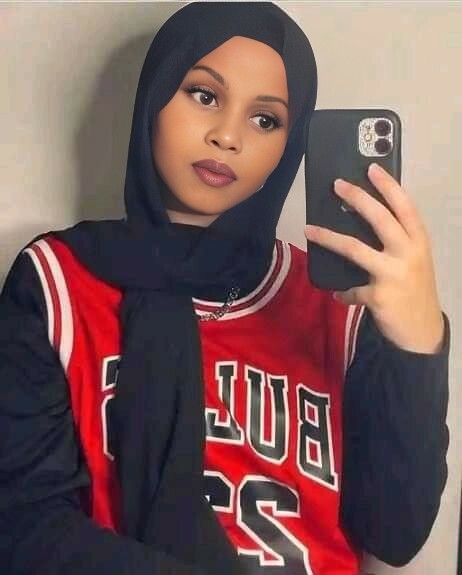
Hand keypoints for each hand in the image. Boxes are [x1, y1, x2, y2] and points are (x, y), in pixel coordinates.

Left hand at [304, 162, 444, 353]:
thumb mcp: (414, 262)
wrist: (422, 332)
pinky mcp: (378, 295)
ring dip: (328, 238)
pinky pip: (351, 289)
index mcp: (419, 242)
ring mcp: (393, 274)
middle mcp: (409, 254)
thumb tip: (361, 224)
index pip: (405, 207)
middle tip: (337, 185)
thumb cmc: (415, 290)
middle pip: (380, 218)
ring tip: (310, 230)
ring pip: (355, 248)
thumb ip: (397, 244)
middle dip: (357, 198)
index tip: (372, 168)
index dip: (389, 186)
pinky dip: (343, 292)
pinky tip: (340, 294)